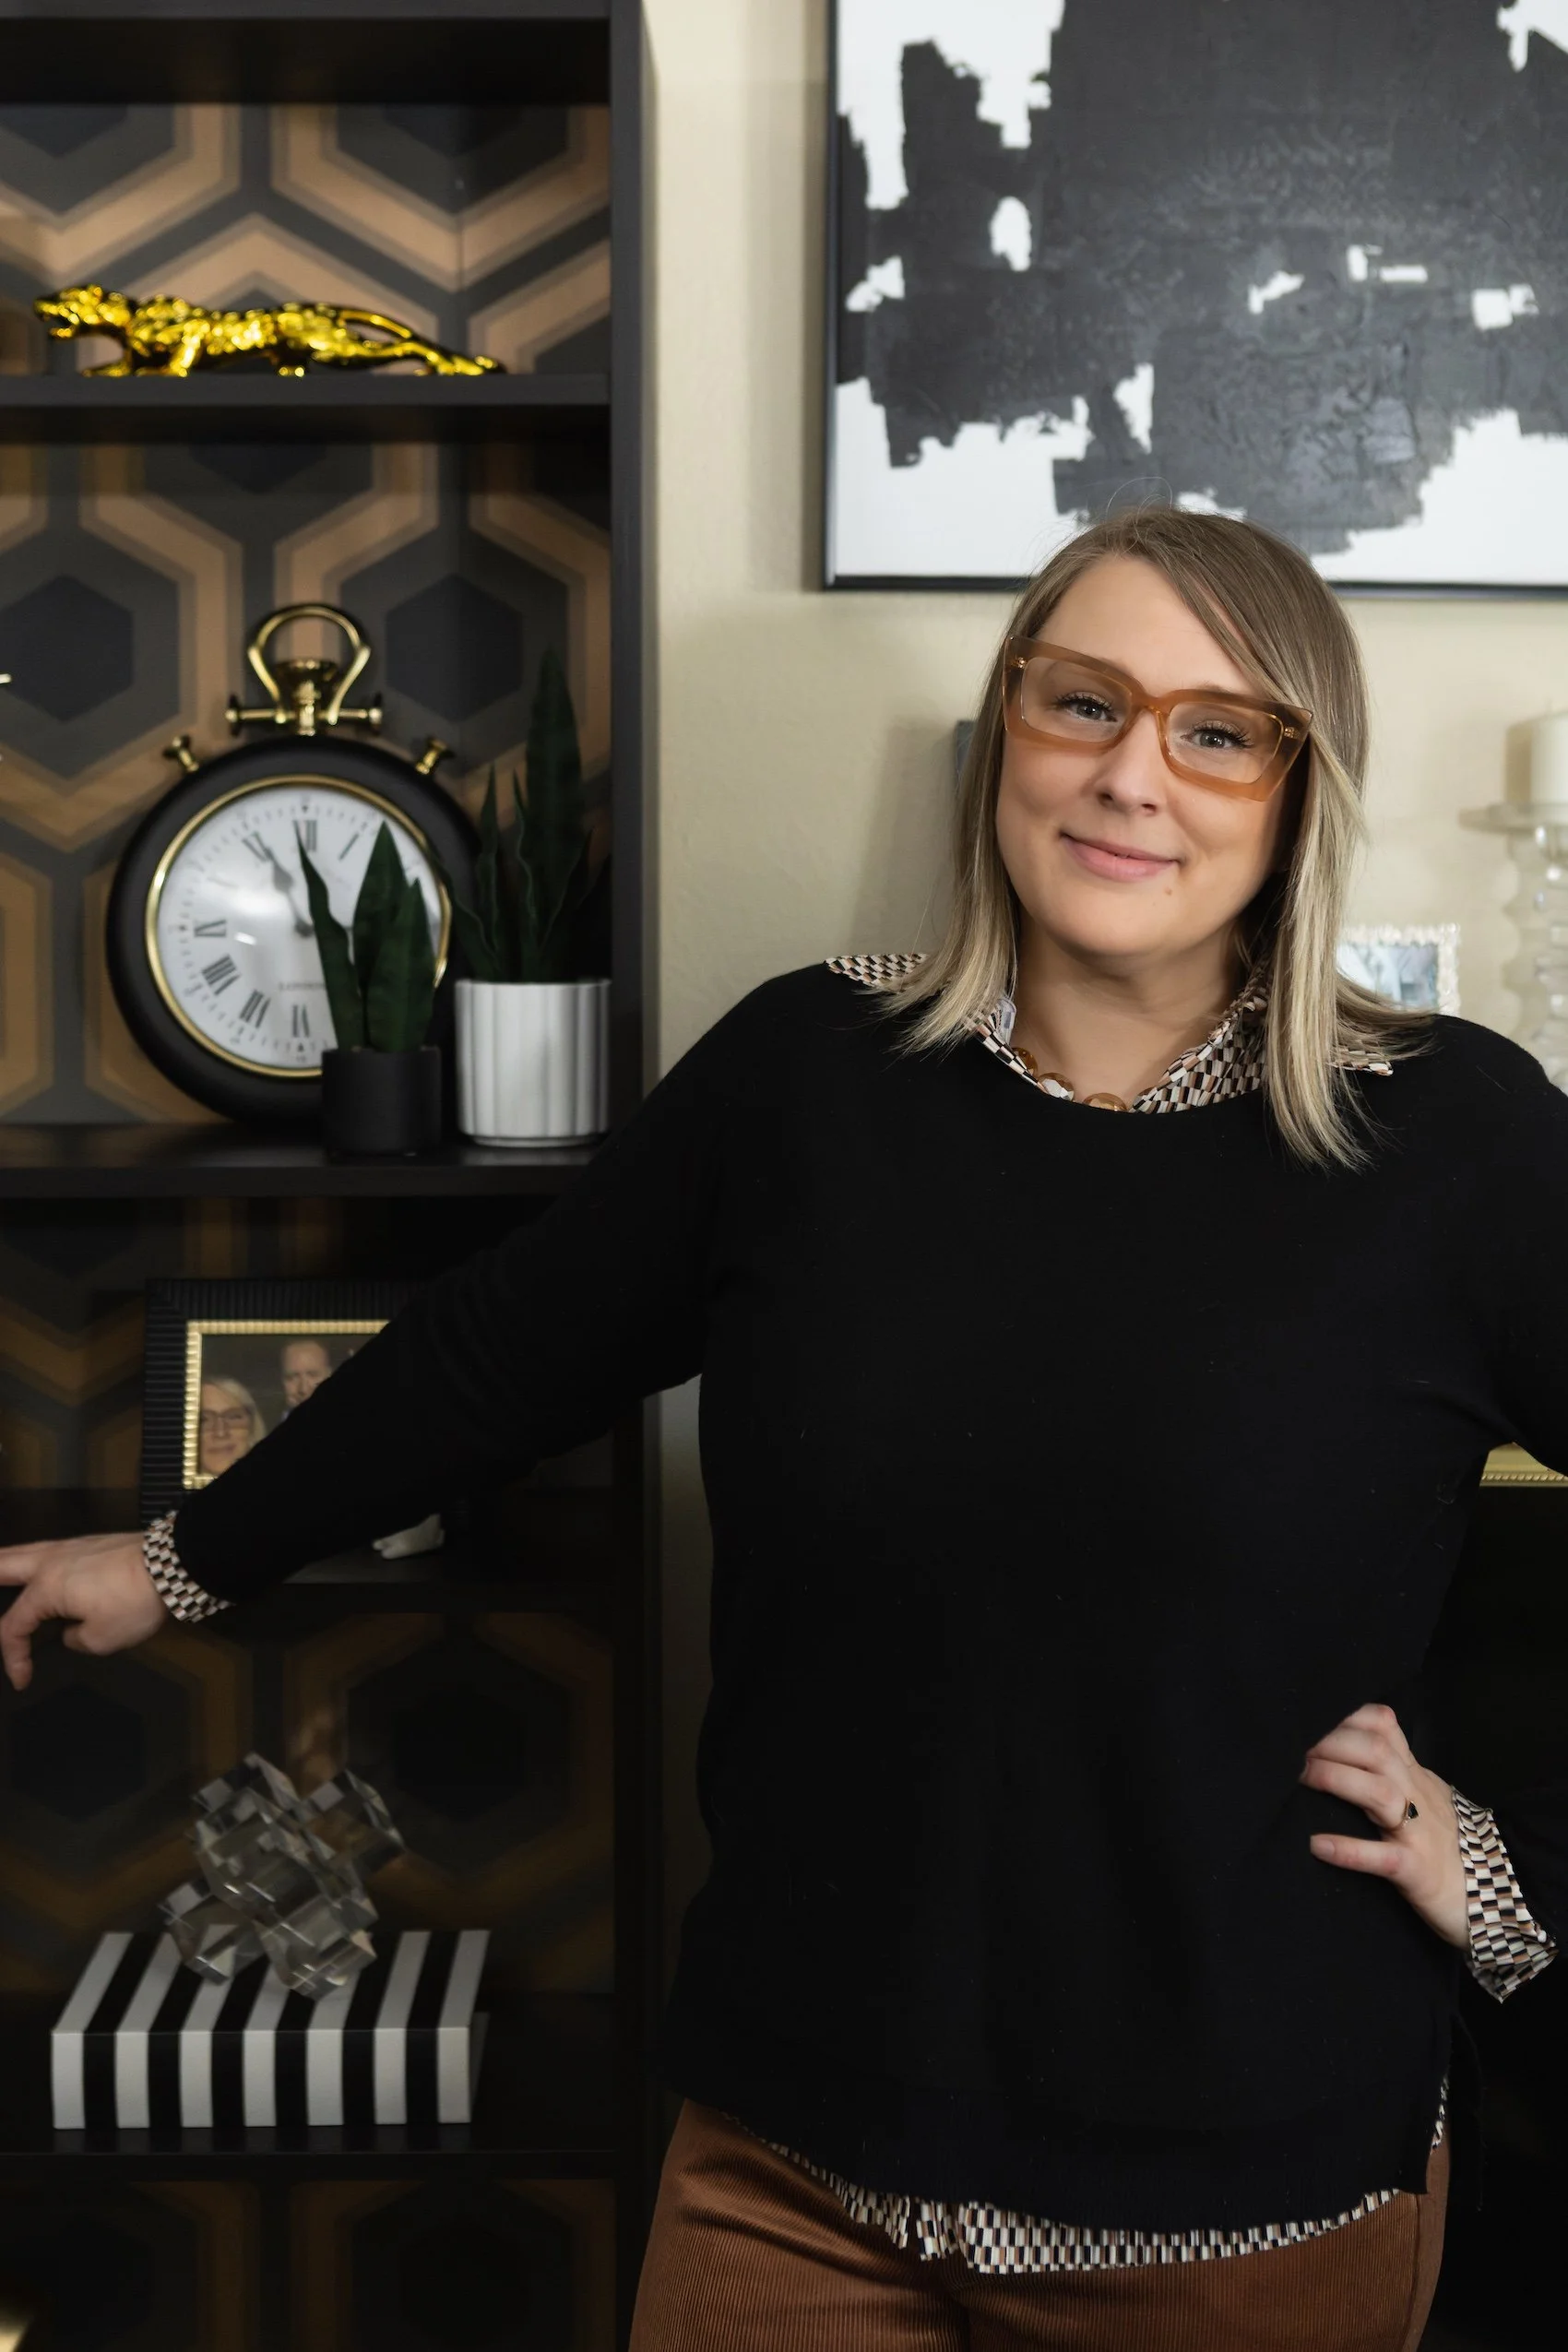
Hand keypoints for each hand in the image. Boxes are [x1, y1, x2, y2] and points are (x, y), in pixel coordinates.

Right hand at [0, 1535, 168, 1691]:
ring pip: (21, 1552)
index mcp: (45, 1587)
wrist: (173, 1562)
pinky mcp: (88, 1543)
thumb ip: (74, 1639)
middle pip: (1, 1565)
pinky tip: (36, 1572)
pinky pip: (44, 1551)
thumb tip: (71, 1630)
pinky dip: (30, 1562)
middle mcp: (49, 1561)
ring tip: (1, 1579)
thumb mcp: (102, 1638)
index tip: (22, 1680)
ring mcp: (69, 1546)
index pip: (12, 1627)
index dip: (12, 1657)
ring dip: (4, 1567)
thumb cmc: (134, 1601)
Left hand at [1300, 1701, 1468, 1951]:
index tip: (1314, 1729)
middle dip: (1334, 1745)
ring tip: (1303, 1781)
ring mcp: (1418, 1833)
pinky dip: (1348, 1850)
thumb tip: (1343, 1752)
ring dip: (1338, 1781)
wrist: (1494, 1896)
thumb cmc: (1446, 1845)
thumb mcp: (1423, 1798)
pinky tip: (1318, 1845)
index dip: (1348, 1720)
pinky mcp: (1415, 1870)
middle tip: (1298, 1758)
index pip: (1385, 1728)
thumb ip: (1394, 1774)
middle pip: (1377, 1752)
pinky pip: (1382, 1857)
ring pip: (1380, 1793)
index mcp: (1415, 1777)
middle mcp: (1417, 1796)